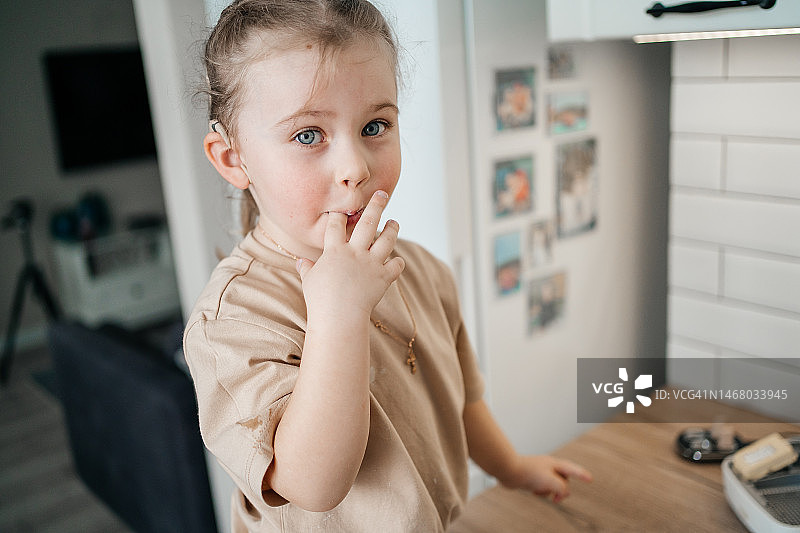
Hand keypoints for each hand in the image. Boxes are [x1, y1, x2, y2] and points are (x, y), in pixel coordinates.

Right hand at [296, 190, 404, 322]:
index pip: (336, 225)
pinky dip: (398, 262)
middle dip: (375, 205)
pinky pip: (396, 265)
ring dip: (392, 228)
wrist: (339, 317)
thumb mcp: (309, 282)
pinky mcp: (383, 277)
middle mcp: (355, 252)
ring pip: (386, 239)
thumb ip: (307, 269)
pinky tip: (397, 260)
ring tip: (394, 222)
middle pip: (367, 222)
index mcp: (335, 251)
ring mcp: (371, 264)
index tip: (343, 207)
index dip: (338, 214)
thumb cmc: (320, 301)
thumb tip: (300, 262)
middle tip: (382, 193)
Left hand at [503, 455, 591, 502]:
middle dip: (560, 490)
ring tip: (540, 492)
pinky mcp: (533, 477)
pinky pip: (543, 487)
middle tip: (556, 498)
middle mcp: (549, 466)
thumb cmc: (528, 472)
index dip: (582, 475)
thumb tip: (563, 493)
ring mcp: (541, 472)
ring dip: (549, 492)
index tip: (590, 479)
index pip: (573, 469)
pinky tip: (534, 492)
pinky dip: (541, 492)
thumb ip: (562, 488)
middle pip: (563, 480)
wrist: (508, 470)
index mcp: (555, 464)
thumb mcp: (551, 481)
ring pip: (552, 485)